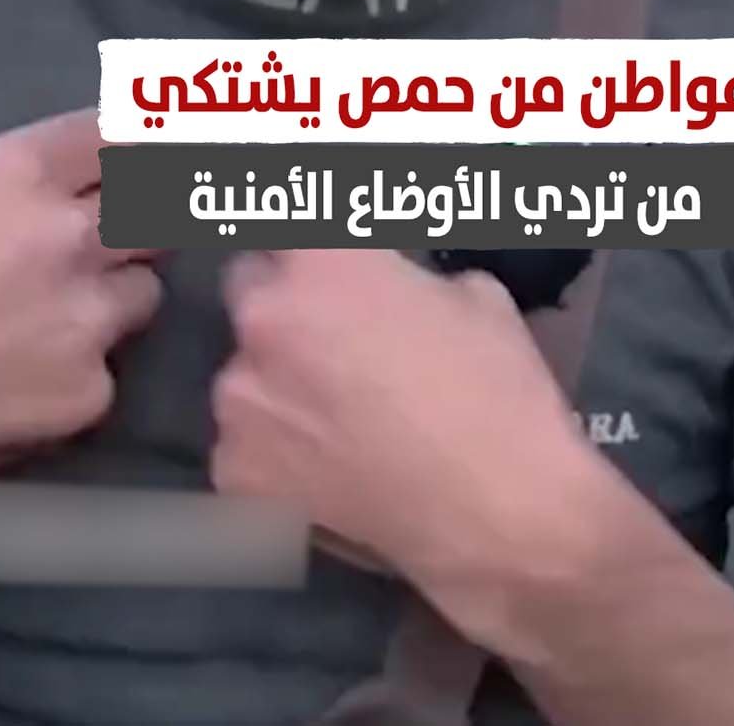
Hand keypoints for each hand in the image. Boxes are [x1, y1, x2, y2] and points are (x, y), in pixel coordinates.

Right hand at [0, 112, 162, 465]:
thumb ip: (7, 184)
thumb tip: (63, 179)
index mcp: (20, 172)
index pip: (120, 134)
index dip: (143, 142)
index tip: (159, 150)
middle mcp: (72, 235)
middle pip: (160, 208)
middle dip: (147, 220)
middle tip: (124, 234)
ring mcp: (87, 317)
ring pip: (145, 293)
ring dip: (115, 297)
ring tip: (58, 317)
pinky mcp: (88, 395)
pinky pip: (107, 372)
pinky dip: (79, 374)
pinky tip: (27, 383)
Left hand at [212, 251, 593, 608]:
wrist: (499, 514)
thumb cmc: (496, 391)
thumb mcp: (473, 293)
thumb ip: (405, 277)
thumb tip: (389, 286)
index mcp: (321, 263)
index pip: (280, 219)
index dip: (302, 238)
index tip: (318, 255)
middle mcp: (263, 319)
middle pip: (247, 284)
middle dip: (282, 300)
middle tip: (333, 335)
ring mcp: (240, 400)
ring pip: (243, 370)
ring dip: (276, 379)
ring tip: (336, 419)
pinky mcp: (234, 474)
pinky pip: (244, 443)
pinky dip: (274, 451)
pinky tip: (326, 471)